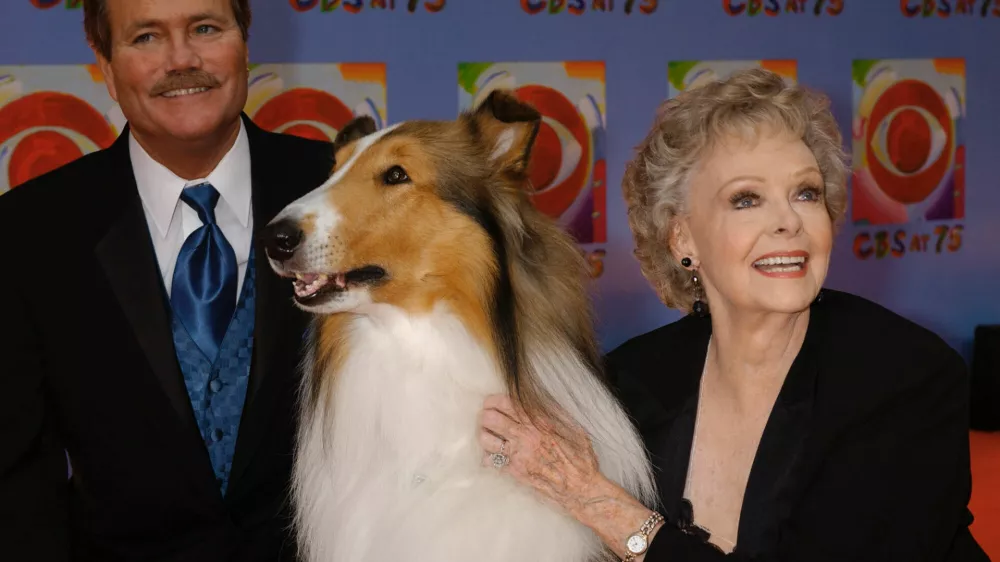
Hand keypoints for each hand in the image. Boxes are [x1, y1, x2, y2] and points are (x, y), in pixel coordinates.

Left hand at [478, 394, 663, 559]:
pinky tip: (493, 455)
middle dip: (485, 416)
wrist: (581, 488)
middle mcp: (526, 436)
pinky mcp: (515, 471)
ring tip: (488, 435)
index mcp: (539, 421)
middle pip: (490, 419)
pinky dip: (488, 457)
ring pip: (486, 439)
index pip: (506, 403)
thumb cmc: (581, 457)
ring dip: (484, 435)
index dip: (493, 401)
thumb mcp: (574, 427)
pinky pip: (491, 461)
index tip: (491, 403)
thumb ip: (556, 412)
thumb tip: (540, 400)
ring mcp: (518, 455)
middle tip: (487, 418)